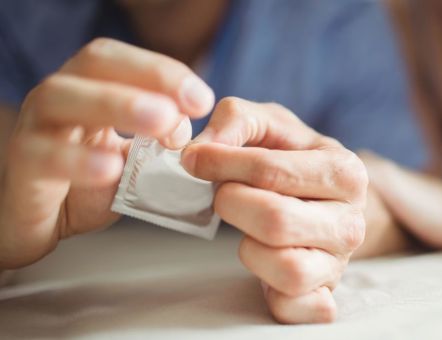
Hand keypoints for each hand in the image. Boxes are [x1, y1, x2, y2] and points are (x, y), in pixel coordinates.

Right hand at [0, 38, 214, 267]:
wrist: (42, 224)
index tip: (202, 100)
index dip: (163, 72)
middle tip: (191, 106)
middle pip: (95, 64)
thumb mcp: (137, 159)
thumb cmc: (90, 185)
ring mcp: (35, 128)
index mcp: (90, 88)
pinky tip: (111, 169)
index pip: (123, 60)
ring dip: (117, 104)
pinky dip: (79, 160)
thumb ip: (168, 142)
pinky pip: (44, 156)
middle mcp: (60, 98)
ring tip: (162, 123)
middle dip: (149, 77)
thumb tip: (211, 129)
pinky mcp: (23, 168)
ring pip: (61, 98)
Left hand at [181, 97, 367, 323]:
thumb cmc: (291, 159)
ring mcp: (339, 263)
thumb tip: (200, 151)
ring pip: (286, 268)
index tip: (196, 160)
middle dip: (232, 204)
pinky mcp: (323, 296)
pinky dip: (273, 294)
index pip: (271, 171)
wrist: (320, 198)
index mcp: (345, 171)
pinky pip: (294, 307)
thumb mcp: (269, 124)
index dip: (221, 164)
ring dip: (249, 247)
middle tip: (225, 195)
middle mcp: (351, 221)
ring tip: (248, 229)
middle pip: (275, 220)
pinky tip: (265, 267)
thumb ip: (235, 120)